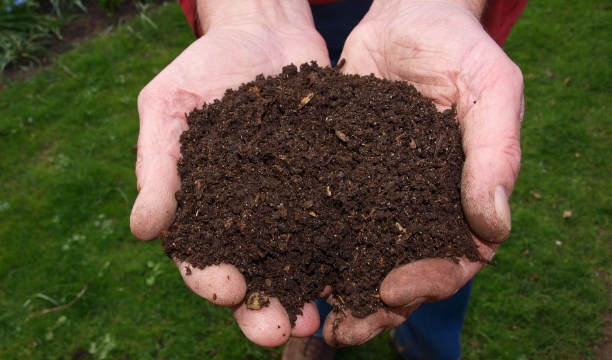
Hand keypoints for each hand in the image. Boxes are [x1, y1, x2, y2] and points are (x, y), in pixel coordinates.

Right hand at [130, 0, 330, 346]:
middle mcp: (247, 217)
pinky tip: (358, 272)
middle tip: (277, 331)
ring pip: (297, 263)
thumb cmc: (205, 67)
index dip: (210, 279)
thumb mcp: (168, 106)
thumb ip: (156, 166)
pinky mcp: (328, 187)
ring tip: (318, 320)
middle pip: (252, 275)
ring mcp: (291, 205)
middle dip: (262, 308)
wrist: (264, 32)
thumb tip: (143, 230)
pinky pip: (337, 225)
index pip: (200, 257)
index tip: (226, 289)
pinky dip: (345, 252)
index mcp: (202, 207)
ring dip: (305, 296)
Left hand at [321, 0, 523, 345]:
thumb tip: (495, 228)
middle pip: (401, 272)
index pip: (455, 259)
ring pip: (358, 255)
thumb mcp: (489, 89)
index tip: (393, 290)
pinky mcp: (338, 176)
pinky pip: (323, 218)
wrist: (405, 15)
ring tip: (306, 314)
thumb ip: (496, 153)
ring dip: (335, 288)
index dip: (428, 282)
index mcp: (461, 198)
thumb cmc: (457, 47)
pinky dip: (306, 245)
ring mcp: (377, 194)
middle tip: (342, 329)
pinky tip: (280, 263)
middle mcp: (417, 205)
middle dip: (374, 305)